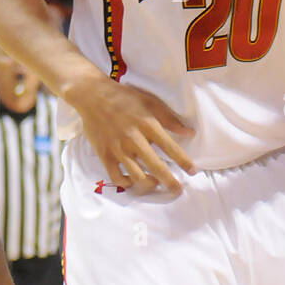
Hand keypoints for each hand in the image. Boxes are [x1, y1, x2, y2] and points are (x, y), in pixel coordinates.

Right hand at [65, 73, 195, 195]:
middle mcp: (134, 139)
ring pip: (137, 177)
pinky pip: (116, 177)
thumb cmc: (123, 97)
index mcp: (147, 124)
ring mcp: (118, 148)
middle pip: (156, 168)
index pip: (171, 148)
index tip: (193, 171)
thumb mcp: (149, 101)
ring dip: (150, 184)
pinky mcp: (104, 154)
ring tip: (154, 183)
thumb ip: (169, 118)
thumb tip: (189, 132)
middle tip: (177, 190)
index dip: (184, 162)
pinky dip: (126, 183)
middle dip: (171, 182)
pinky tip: (132, 180)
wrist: (92, 94)